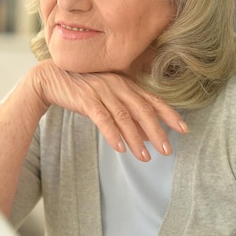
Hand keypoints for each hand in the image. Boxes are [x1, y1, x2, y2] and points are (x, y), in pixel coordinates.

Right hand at [29, 60, 188, 160]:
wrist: (51, 77)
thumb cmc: (82, 88)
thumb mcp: (108, 97)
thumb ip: (128, 112)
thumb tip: (149, 134)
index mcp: (125, 83)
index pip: (152, 100)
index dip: (169, 114)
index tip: (184, 129)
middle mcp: (117, 85)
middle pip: (143, 110)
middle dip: (157, 131)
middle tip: (168, 150)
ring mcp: (102, 91)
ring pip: (124, 117)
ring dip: (136, 139)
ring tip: (145, 158)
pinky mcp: (86, 99)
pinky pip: (102, 118)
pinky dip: (113, 134)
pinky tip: (120, 148)